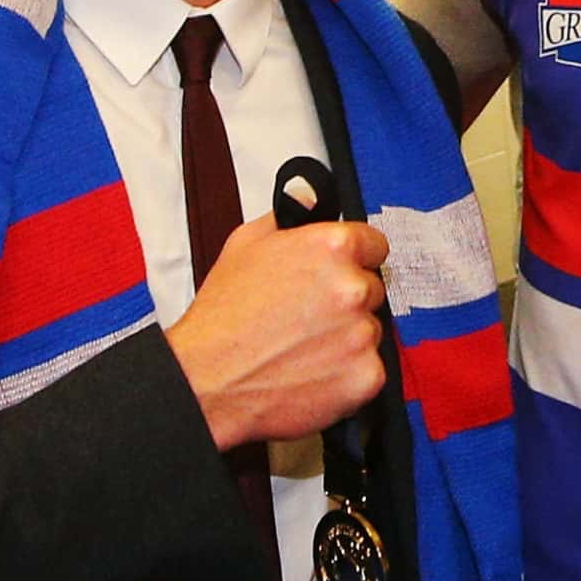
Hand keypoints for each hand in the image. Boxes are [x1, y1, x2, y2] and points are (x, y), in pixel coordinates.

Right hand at [166, 213, 389, 448]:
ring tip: (303, 347)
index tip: (339, 273)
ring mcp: (363, 334)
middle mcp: (353, 287)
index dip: (355, 258)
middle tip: (308, 316)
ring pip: (370, 330)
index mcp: (332, 247)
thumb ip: (289, 216)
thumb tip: (312, 200)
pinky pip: (370, 370)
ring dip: (347, 338)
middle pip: (371, 288)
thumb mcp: (245, 243)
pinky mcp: (366, 375)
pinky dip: (347, 374)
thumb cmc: (222, 317)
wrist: (206, 380)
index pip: (374, 245)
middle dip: (346, 300)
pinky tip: (312, 372)